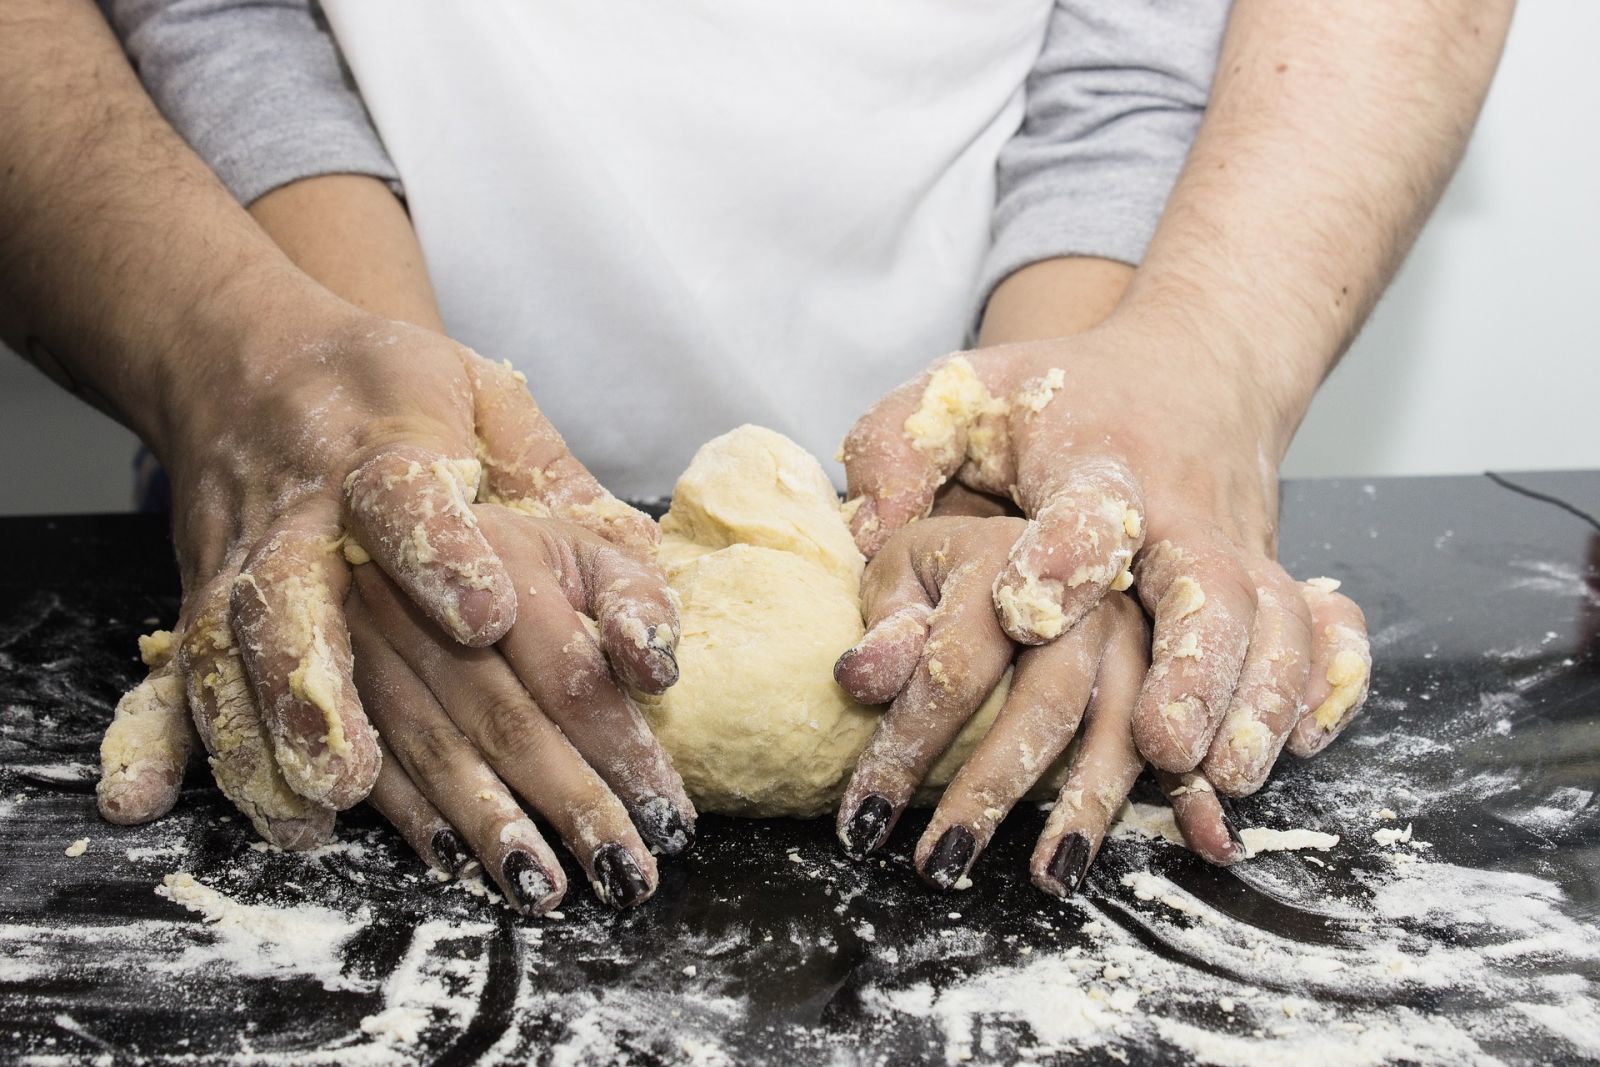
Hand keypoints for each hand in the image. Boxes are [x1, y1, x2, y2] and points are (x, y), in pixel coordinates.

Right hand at [95, 304, 666, 847]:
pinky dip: (264, 768)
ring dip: (356, 766)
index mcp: (393, 453)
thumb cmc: (405, 403)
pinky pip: (225, 700)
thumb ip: (588, 528)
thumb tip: (652, 659)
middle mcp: (315, 522)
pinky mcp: (212, 621)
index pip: (411, 504)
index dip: (446, 558)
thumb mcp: (505, 420)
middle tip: (564, 837)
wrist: (249, 374)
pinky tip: (310, 828)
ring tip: (443, 850)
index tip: (488, 618)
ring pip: (289, 675)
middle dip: (473, 743)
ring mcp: (253, 577)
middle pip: (373, 632)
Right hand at [350, 504, 692, 912]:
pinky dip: (414, 818)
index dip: (621, 748)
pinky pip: (370, 762)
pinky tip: (457, 863)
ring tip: (546, 890)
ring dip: (491, 828)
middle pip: (506, 719)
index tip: (669, 813)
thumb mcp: (584, 547)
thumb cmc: (516, 549)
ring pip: (433, 750)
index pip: (570, 672)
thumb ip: (635, 599)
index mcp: (501, 555)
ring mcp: (359, 644)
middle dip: (571, 804)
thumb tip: (660, 671)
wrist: (382, 514)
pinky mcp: (324, 684)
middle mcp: (419, 598)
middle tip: (626, 873)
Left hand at [833, 515, 1242, 892]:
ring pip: (1125, 726)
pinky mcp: (1180, 670)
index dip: (907, 743)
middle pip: (1044, 699)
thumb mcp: (905, 564)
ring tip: (1049, 875)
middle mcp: (1084, 595)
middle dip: (991, 787)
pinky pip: (1197, 734)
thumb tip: (859, 678)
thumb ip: (886, 617)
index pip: (953, 664)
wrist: (1052, 520)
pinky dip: (1200, 789)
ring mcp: (1140, 635)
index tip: (864, 816)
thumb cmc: (955, 560)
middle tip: (941, 860)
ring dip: (1088, 805)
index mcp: (1004, 558)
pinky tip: (1207, 840)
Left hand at [838, 313, 1370, 807]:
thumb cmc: (1056, 399)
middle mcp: (1183, 513)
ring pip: (1272, 624)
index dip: (1062, 558)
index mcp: (1098, 466)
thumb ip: (899, 451)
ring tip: (1219, 779)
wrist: (1193, 367)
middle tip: (1159, 744)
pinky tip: (1300, 744)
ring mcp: (1240, 550)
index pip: (1086, 509)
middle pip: (1210, 587)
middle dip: (1192, 669)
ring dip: (1255, 703)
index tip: (1025, 613)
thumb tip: (861, 535)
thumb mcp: (961, 396)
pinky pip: (1320, 634)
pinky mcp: (1273, 579)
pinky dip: (1321, 685)